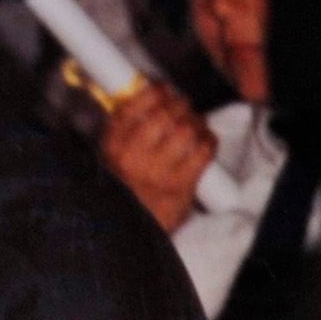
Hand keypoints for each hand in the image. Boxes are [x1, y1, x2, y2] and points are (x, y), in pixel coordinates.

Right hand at [99, 84, 215, 232]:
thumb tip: (152, 95)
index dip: (156, 91)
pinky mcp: (181, 186)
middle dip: (179, 104)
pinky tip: (204, 140)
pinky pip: (202, 151)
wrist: (132, 229)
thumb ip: (126, 127)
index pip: (134, 104)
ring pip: (185, 130)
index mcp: (113, 144)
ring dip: (195, 122)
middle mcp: (133, 156)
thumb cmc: (126, 188)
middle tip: (183, 107)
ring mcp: (158, 172)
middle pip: (164, 113)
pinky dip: (208, 140)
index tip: (164, 90)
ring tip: (194, 125)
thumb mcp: (112, 155)